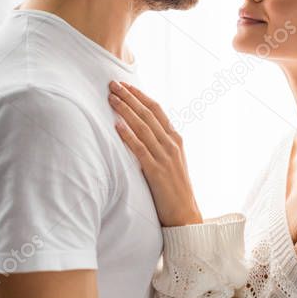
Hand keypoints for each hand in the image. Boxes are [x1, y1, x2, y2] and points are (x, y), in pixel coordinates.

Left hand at [108, 80, 202, 226]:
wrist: (184, 213)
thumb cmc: (174, 188)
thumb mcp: (170, 160)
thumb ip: (159, 144)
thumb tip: (140, 129)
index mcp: (176, 139)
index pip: (157, 110)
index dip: (140, 96)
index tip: (126, 85)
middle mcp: (172, 144)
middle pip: (148, 114)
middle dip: (130, 97)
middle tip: (113, 84)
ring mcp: (165, 157)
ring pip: (143, 128)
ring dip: (126, 111)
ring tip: (111, 99)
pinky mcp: (157, 172)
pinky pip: (140, 150)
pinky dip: (128, 136)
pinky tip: (117, 126)